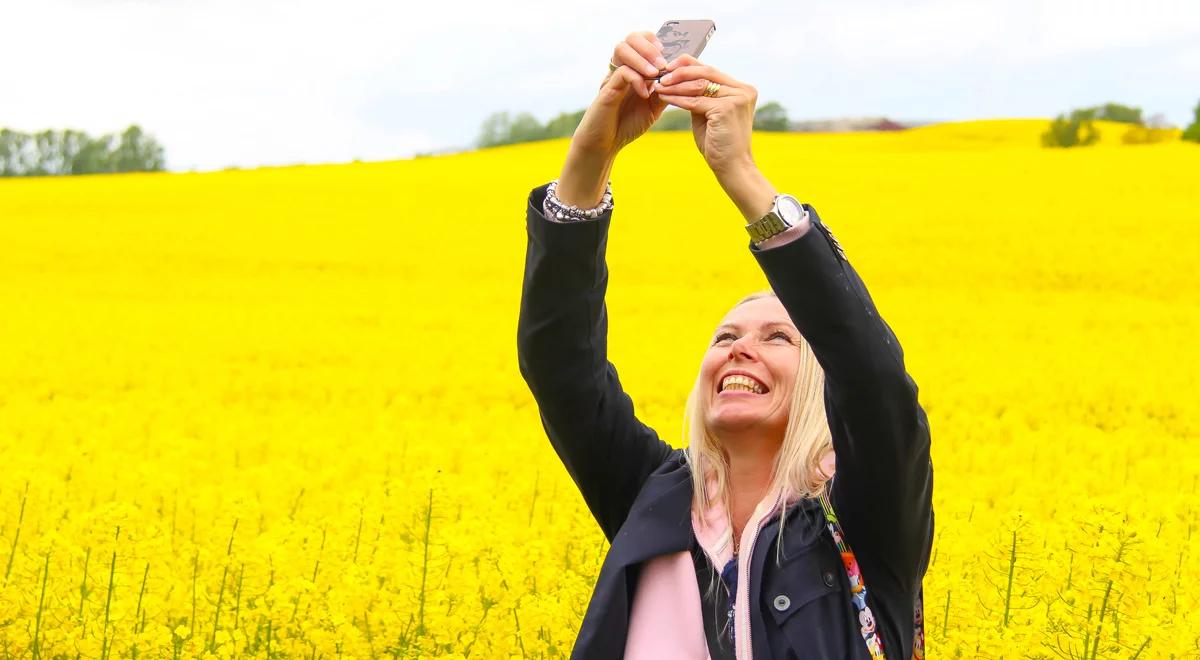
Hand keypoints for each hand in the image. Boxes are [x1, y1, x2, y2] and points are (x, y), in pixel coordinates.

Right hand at [569, 31, 668, 157]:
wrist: (606, 144)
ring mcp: (612, 77)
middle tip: (662, 64)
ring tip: (655, 74)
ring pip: (622, 48)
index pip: (642, 40)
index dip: (655, 42)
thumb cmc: (627, 125)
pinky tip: (645, 93)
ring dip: (642, 59)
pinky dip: (636, 79)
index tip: (667, 56)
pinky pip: (621, 72)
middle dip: (649, 47)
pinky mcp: (607, 89)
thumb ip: (664, 92)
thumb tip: (681, 79)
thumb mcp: (653, 108)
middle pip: (631, 38)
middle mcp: (621, 68)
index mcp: (633, 69)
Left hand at [651, 54, 757, 176]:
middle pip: (706, 71)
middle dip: (680, 72)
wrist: (732, 168)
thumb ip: (701, 97)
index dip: (689, 65)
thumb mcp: (709, 114)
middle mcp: (743, 90)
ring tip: (659, 86)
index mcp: (742, 89)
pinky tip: (664, 97)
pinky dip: (678, 99)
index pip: (711, 70)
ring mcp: (737, 98)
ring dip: (676, 85)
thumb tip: (679, 82)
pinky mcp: (727, 109)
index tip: (669, 67)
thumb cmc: (719, 144)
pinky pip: (696, 101)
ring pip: (699, 85)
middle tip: (661, 75)